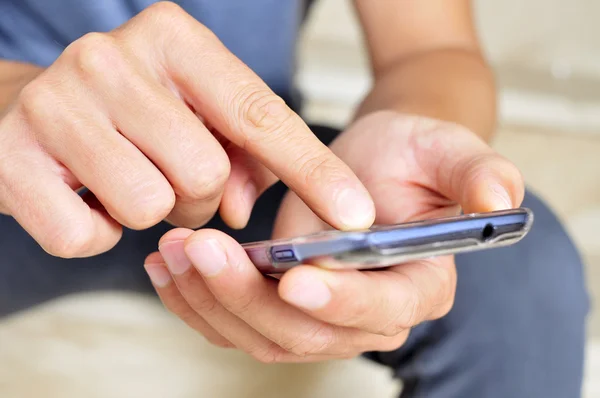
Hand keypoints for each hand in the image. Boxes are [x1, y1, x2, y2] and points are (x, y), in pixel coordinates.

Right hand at [0, 2, 373, 257]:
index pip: (261, 114)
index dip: (315, 171)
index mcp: (173, 36)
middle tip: (168, 176)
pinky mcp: (12, 157)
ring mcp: (56, 103)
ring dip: (151, 213)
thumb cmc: (126, 116)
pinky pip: (88, 236)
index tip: (355, 216)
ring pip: (152, 206)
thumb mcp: (193, 114)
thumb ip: (241, 154)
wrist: (16, 110)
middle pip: (206, 172)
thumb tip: (248, 207)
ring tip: (124, 181)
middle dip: (199, 196)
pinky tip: (82, 198)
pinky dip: (95, 233)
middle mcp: (112, 57)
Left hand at [143, 111, 523, 361]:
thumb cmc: (410, 157)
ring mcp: (322, 319)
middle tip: (202, 250)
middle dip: (249, 297)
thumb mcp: (446, 150)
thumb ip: (476, 172)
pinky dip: (199, 302)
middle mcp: (370, 315)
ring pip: (263, 334)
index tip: (295, 275)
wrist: (374, 164)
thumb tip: (497, 199)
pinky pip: (238, 323)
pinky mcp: (283, 309)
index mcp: (419, 283)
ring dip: (212, 300)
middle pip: (308, 333)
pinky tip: (168, 269)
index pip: (382, 307)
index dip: (341, 299)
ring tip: (171, 254)